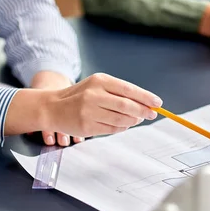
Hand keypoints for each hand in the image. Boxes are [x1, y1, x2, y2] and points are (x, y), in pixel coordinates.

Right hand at [5, 73, 161, 142]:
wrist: (52, 107)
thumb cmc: (78, 96)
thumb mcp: (97, 85)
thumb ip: (118, 92)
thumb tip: (145, 103)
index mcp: (99, 81)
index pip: (128, 89)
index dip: (145, 97)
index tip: (157, 103)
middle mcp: (93, 95)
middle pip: (127, 106)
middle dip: (143, 111)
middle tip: (151, 114)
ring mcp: (89, 112)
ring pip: (121, 120)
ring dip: (133, 121)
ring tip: (137, 119)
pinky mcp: (86, 126)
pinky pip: (111, 130)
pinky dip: (122, 128)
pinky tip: (124, 125)